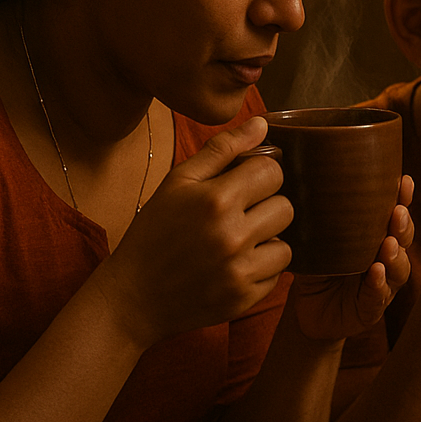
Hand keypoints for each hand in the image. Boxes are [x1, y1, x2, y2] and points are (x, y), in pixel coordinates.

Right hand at [104, 117, 292, 348]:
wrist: (133, 298)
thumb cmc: (154, 234)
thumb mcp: (177, 183)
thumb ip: (222, 149)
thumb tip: (262, 123)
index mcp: (215, 200)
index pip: (272, 171)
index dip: (259, 175)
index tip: (242, 185)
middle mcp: (232, 235)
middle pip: (286, 206)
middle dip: (265, 208)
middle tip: (237, 216)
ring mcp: (240, 270)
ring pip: (287, 243)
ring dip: (267, 241)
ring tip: (236, 243)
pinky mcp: (246, 298)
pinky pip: (278, 274)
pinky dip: (261, 270)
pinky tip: (233, 267)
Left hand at [288, 175, 415, 340]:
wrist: (310, 314)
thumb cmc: (317, 273)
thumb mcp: (313, 246)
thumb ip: (312, 225)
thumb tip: (293, 190)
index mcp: (376, 238)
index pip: (394, 215)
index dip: (402, 199)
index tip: (404, 182)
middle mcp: (386, 258)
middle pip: (404, 239)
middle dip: (403, 225)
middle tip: (397, 213)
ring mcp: (384, 284)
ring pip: (399, 268)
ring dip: (396, 255)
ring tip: (390, 244)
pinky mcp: (373, 308)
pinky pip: (380, 295)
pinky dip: (379, 283)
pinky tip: (376, 272)